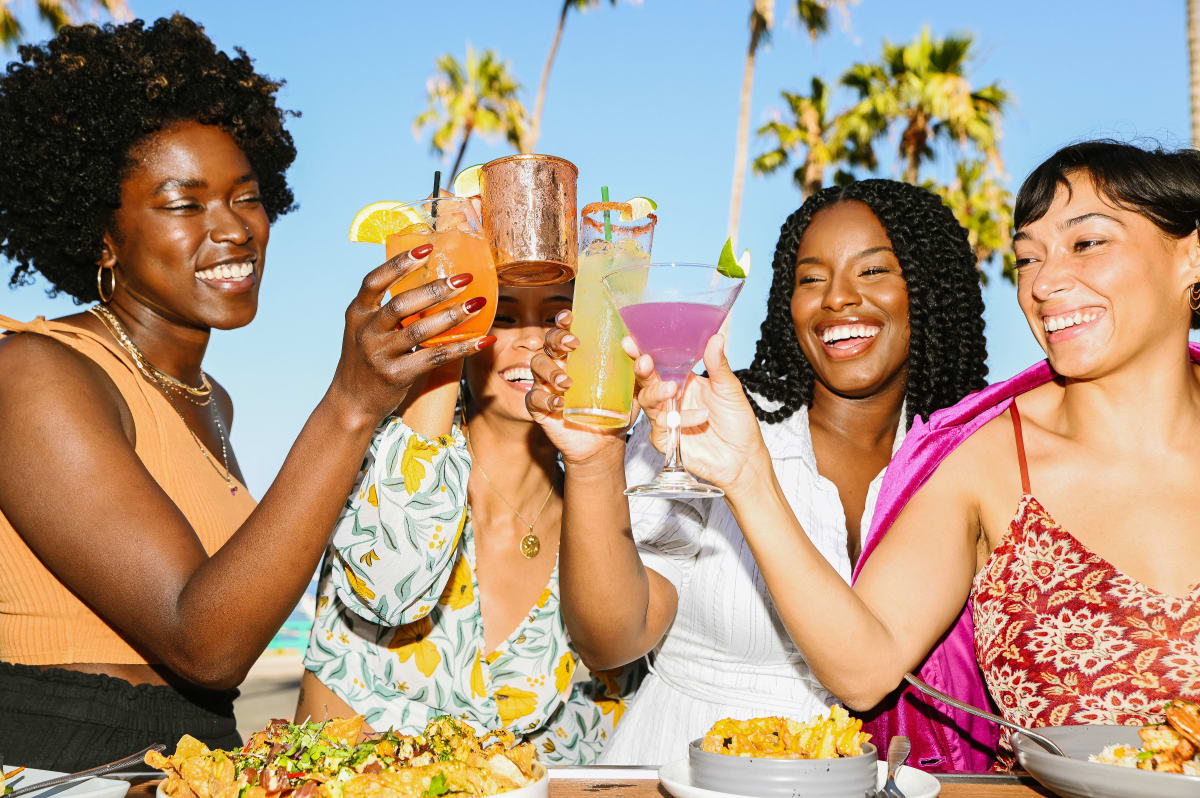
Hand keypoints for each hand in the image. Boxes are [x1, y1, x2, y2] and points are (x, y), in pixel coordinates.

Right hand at [328, 244, 492, 427]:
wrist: (351, 402)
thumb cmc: (365, 360)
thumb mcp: (365, 330)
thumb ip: (387, 310)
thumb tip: (430, 284)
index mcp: (357, 313)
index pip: (374, 280)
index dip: (399, 263)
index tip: (426, 248)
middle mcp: (366, 331)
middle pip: (402, 304)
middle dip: (435, 289)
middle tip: (463, 279)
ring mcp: (380, 354)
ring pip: (420, 330)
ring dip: (452, 316)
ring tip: (477, 304)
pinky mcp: (396, 375)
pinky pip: (435, 358)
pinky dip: (462, 348)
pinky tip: (483, 340)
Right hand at [526, 310, 627, 465]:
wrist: (606, 441)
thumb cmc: (617, 407)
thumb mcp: (633, 388)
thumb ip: (641, 373)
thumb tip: (644, 358)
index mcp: (579, 354)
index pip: (566, 329)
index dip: (563, 320)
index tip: (570, 318)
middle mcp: (560, 364)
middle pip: (548, 342)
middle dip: (556, 338)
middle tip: (572, 345)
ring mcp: (547, 384)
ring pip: (537, 365)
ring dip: (550, 370)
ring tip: (567, 383)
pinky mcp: (540, 407)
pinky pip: (534, 397)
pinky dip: (544, 399)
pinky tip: (559, 404)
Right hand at [634, 333, 769, 492]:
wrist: (742, 458)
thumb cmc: (737, 423)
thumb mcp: (729, 389)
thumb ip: (718, 365)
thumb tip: (715, 338)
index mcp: (684, 381)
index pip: (660, 363)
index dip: (644, 353)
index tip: (632, 342)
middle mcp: (672, 398)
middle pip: (647, 382)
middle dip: (642, 370)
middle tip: (645, 362)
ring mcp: (667, 418)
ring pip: (648, 402)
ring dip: (657, 393)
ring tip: (674, 389)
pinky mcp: (666, 439)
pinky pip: (662, 425)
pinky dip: (680, 419)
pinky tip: (701, 417)